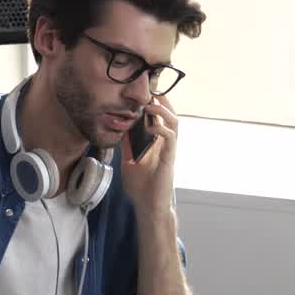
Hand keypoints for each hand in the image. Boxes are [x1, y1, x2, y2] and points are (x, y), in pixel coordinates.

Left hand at [122, 93, 177, 217]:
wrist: (148, 205)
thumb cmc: (141, 187)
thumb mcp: (128, 161)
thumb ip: (126, 146)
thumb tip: (119, 131)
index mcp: (156, 143)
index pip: (159, 118)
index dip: (155, 104)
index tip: (146, 92)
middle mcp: (165, 144)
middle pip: (170, 115)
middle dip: (163, 101)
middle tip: (152, 89)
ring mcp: (169, 150)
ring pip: (174, 123)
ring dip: (164, 111)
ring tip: (151, 104)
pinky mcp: (170, 158)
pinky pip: (171, 139)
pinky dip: (162, 130)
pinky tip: (152, 127)